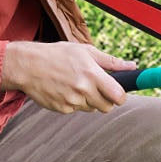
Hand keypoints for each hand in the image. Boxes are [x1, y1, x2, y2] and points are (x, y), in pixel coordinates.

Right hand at [0, 40, 136, 113]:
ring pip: (91, 108)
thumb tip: (132, 66)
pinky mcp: (62, 109)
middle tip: (96, 88)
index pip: (118, 96)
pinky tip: (63, 89)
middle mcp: (83, 90)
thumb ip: (111, 61)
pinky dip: (73, 102)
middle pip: (107, 107)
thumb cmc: (57, 55)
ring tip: (74, 84)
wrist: (28, 65)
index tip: (118, 93)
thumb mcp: (85, 51)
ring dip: (88, 100)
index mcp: (92, 74)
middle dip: (105, 99)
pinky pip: (76, 110)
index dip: (121, 96)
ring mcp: (72, 102)